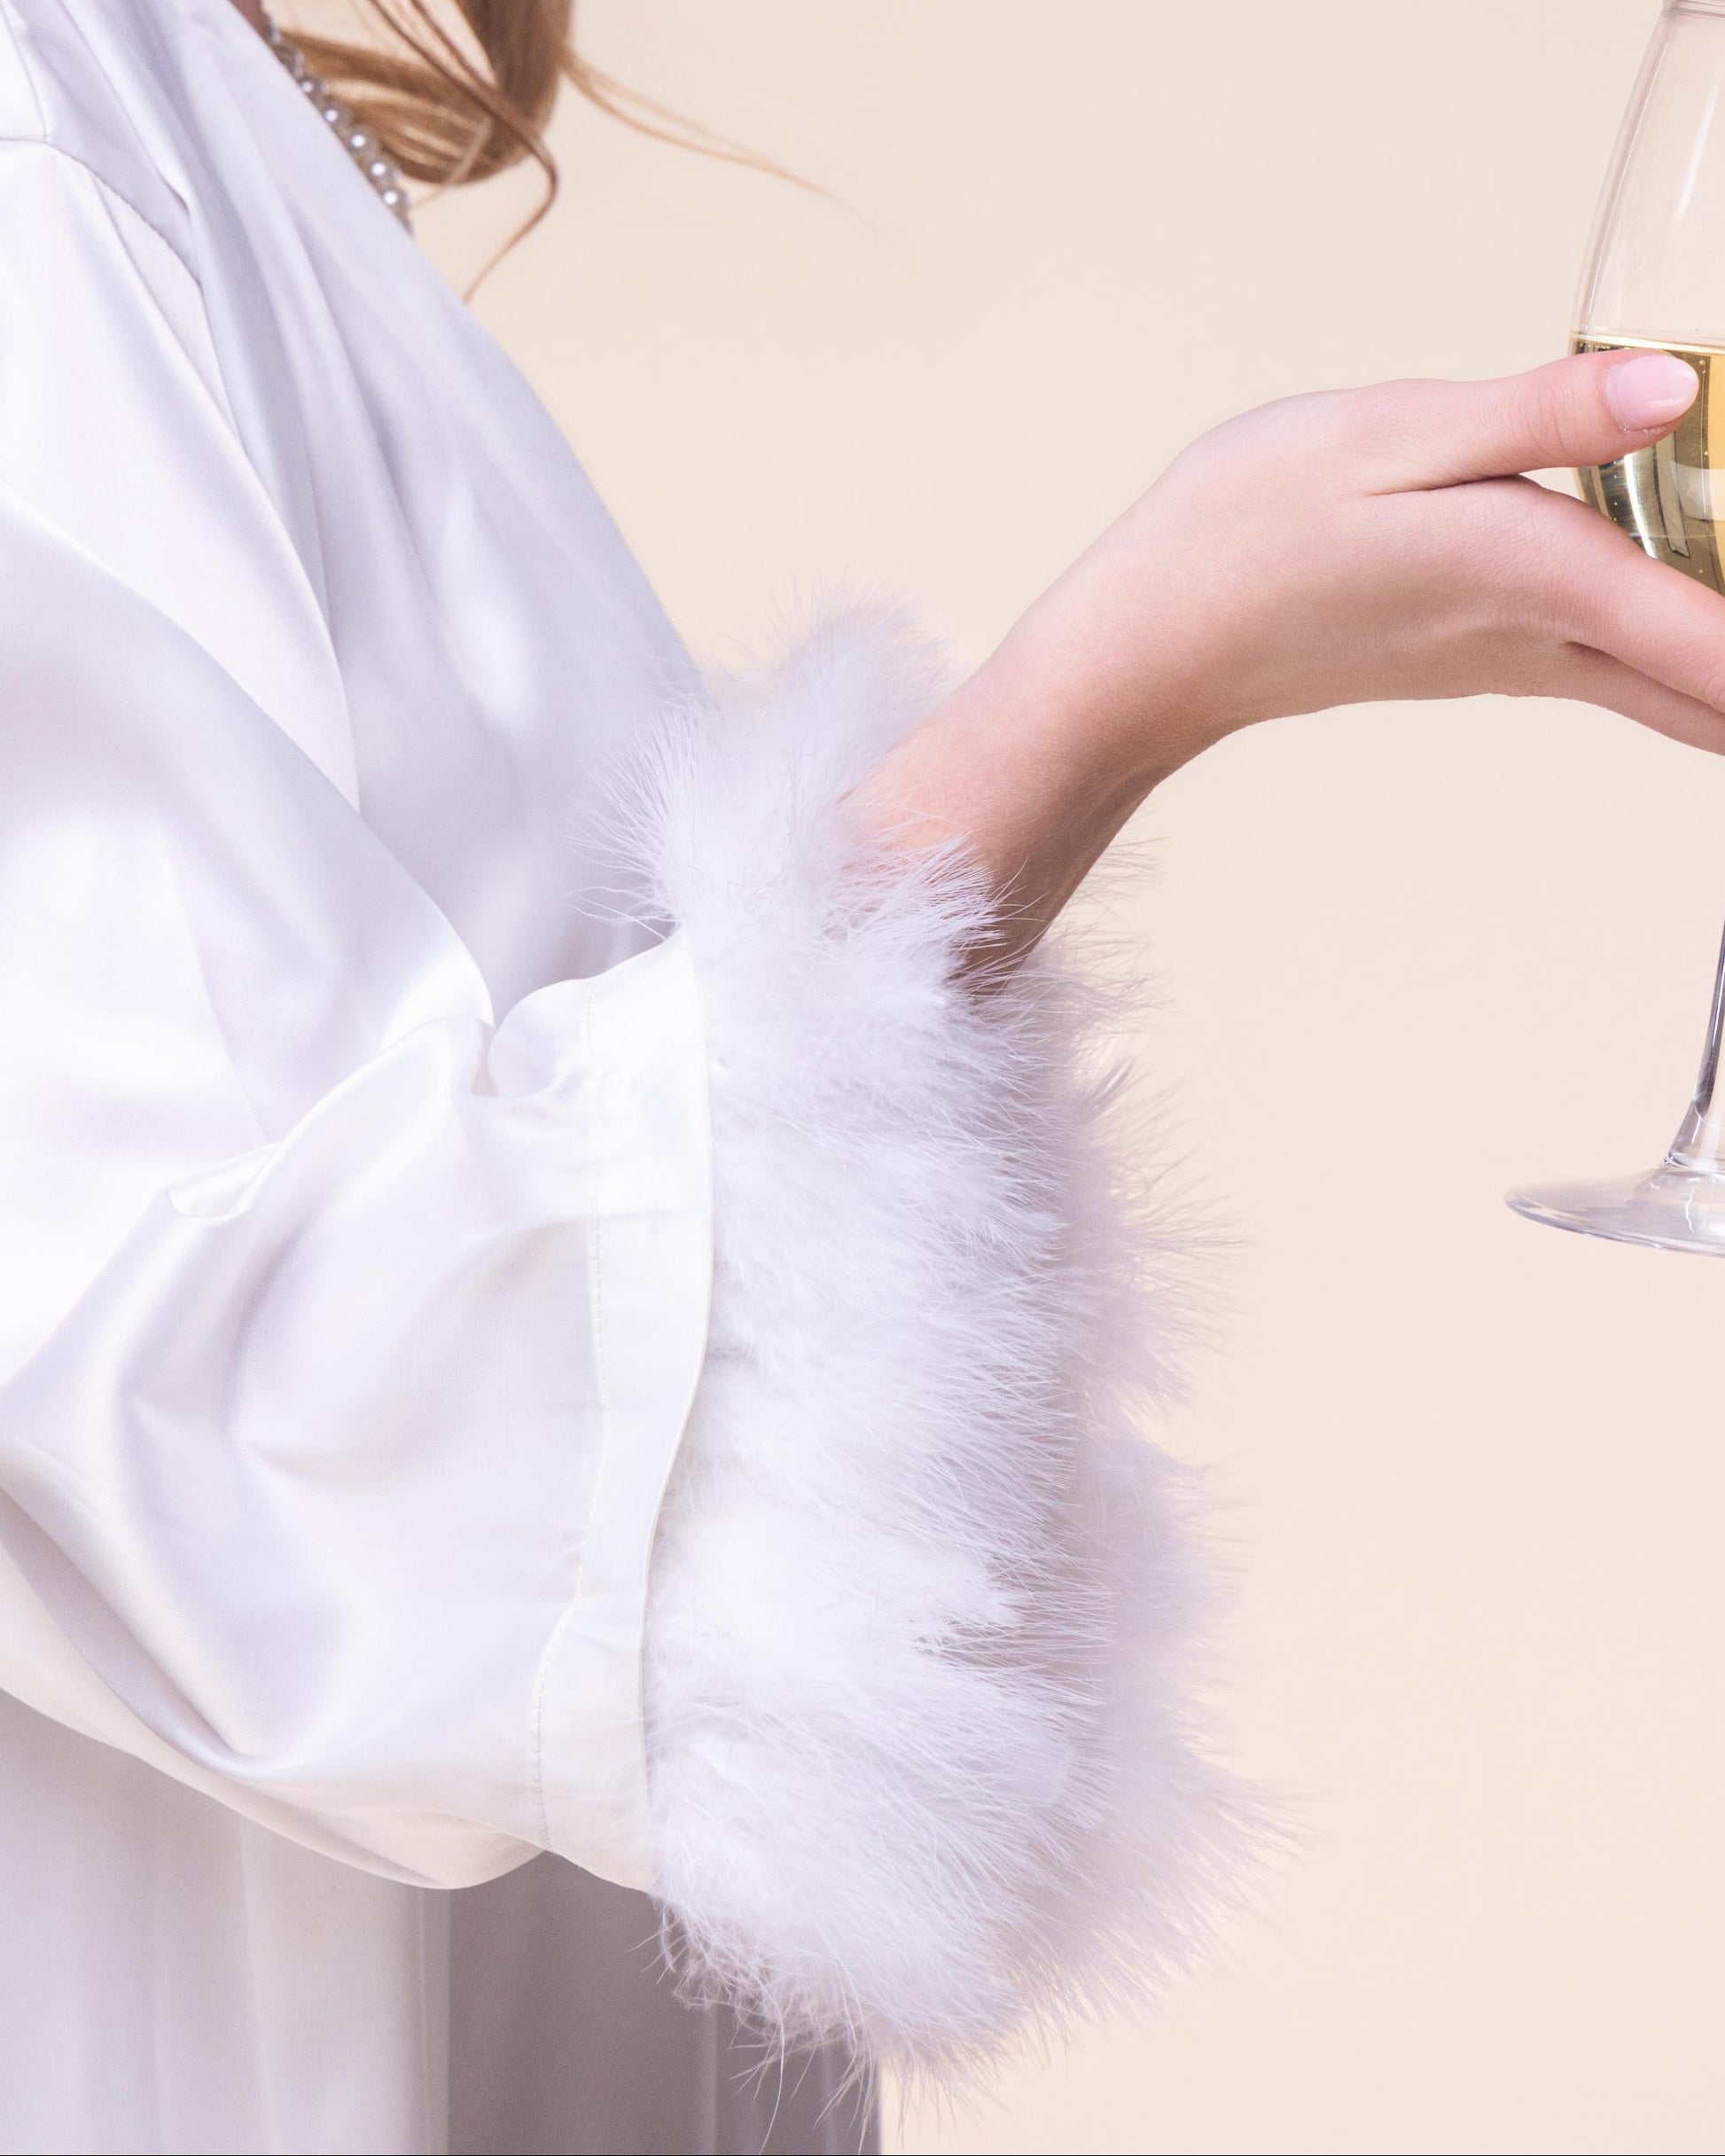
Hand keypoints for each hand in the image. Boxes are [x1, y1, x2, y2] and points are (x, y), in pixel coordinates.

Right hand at [863, 347, 1721, 953]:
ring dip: (1724, 671)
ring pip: (1669, 691)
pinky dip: (1683, 662)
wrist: (1147, 647)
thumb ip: (1539, 412)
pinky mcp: (1478, 661)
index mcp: (1530, 572)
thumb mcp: (1383, 433)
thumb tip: (1679, 390)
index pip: (1712, 632)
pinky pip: (1619, 674)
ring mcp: (1509, 664)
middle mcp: (1536, 639)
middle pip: (1706, 691)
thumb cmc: (1240, 535)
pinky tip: (1696, 622)